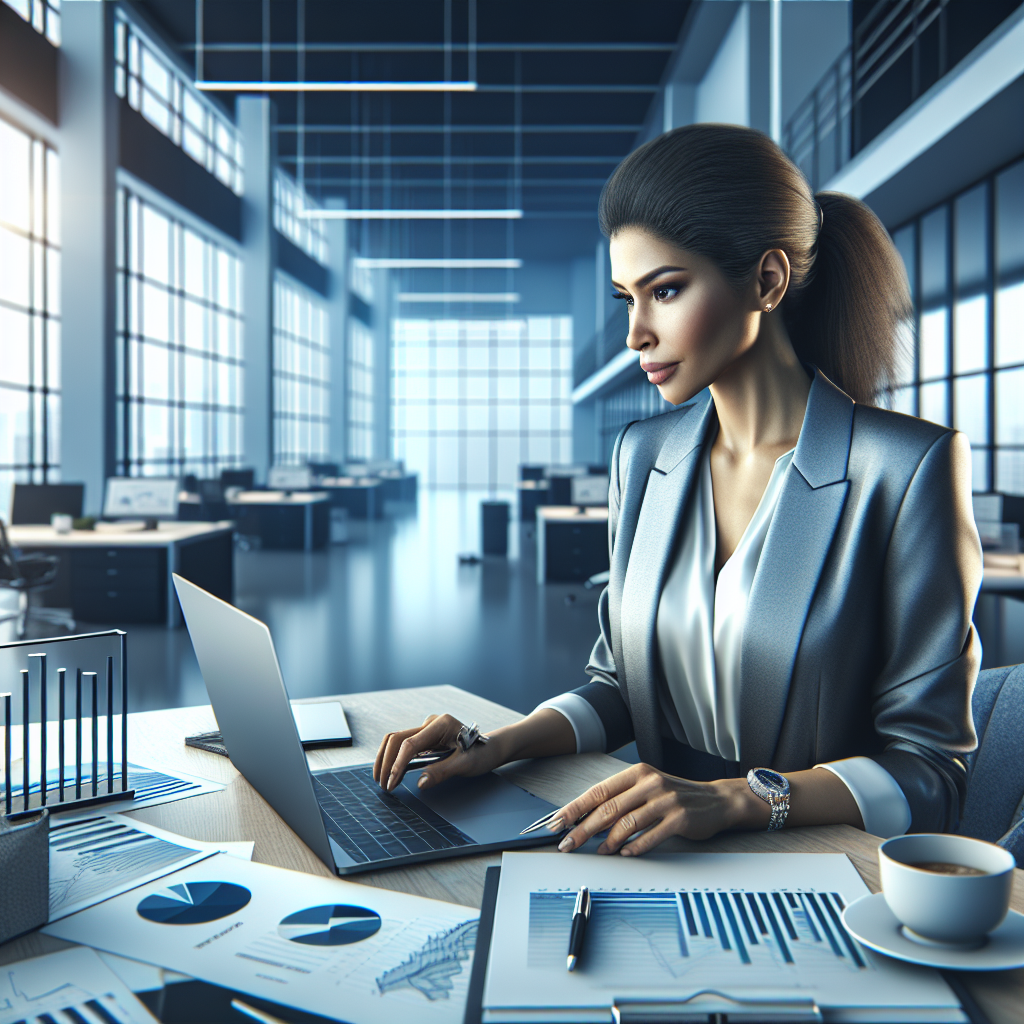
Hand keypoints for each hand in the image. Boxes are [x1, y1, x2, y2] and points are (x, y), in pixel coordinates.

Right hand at [373, 714, 504, 792]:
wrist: (492, 748)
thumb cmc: (482, 755)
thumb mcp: (465, 765)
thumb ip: (442, 772)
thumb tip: (419, 784)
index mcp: (441, 724)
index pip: (410, 744)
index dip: (397, 765)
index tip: (391, 784)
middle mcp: (431, 723)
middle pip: (397, 738)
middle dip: (386, 762)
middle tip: (382, 785)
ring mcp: (427, 729)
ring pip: (396, 740)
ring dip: (386, 759)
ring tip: (382, 780)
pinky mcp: (425, 737)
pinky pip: (403, 745)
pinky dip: (394, 759)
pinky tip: (391, 774)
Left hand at [546, 763, 767, 855]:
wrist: (716, 800)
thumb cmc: (675, 796)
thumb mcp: (647, 790)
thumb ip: (622, 801)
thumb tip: (588, 821)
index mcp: (637, 773)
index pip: (599, 791)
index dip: (575, 808)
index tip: (558, 822)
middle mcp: (649, 783)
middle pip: (608, 808)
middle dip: (584, 829)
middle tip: (568, 844)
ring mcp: (665, 800)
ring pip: (627, 822)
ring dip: (609, 841)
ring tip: (600, 852)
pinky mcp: (679, 818)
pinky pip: (651, 835)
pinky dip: (635, 847)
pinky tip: (625, 854)